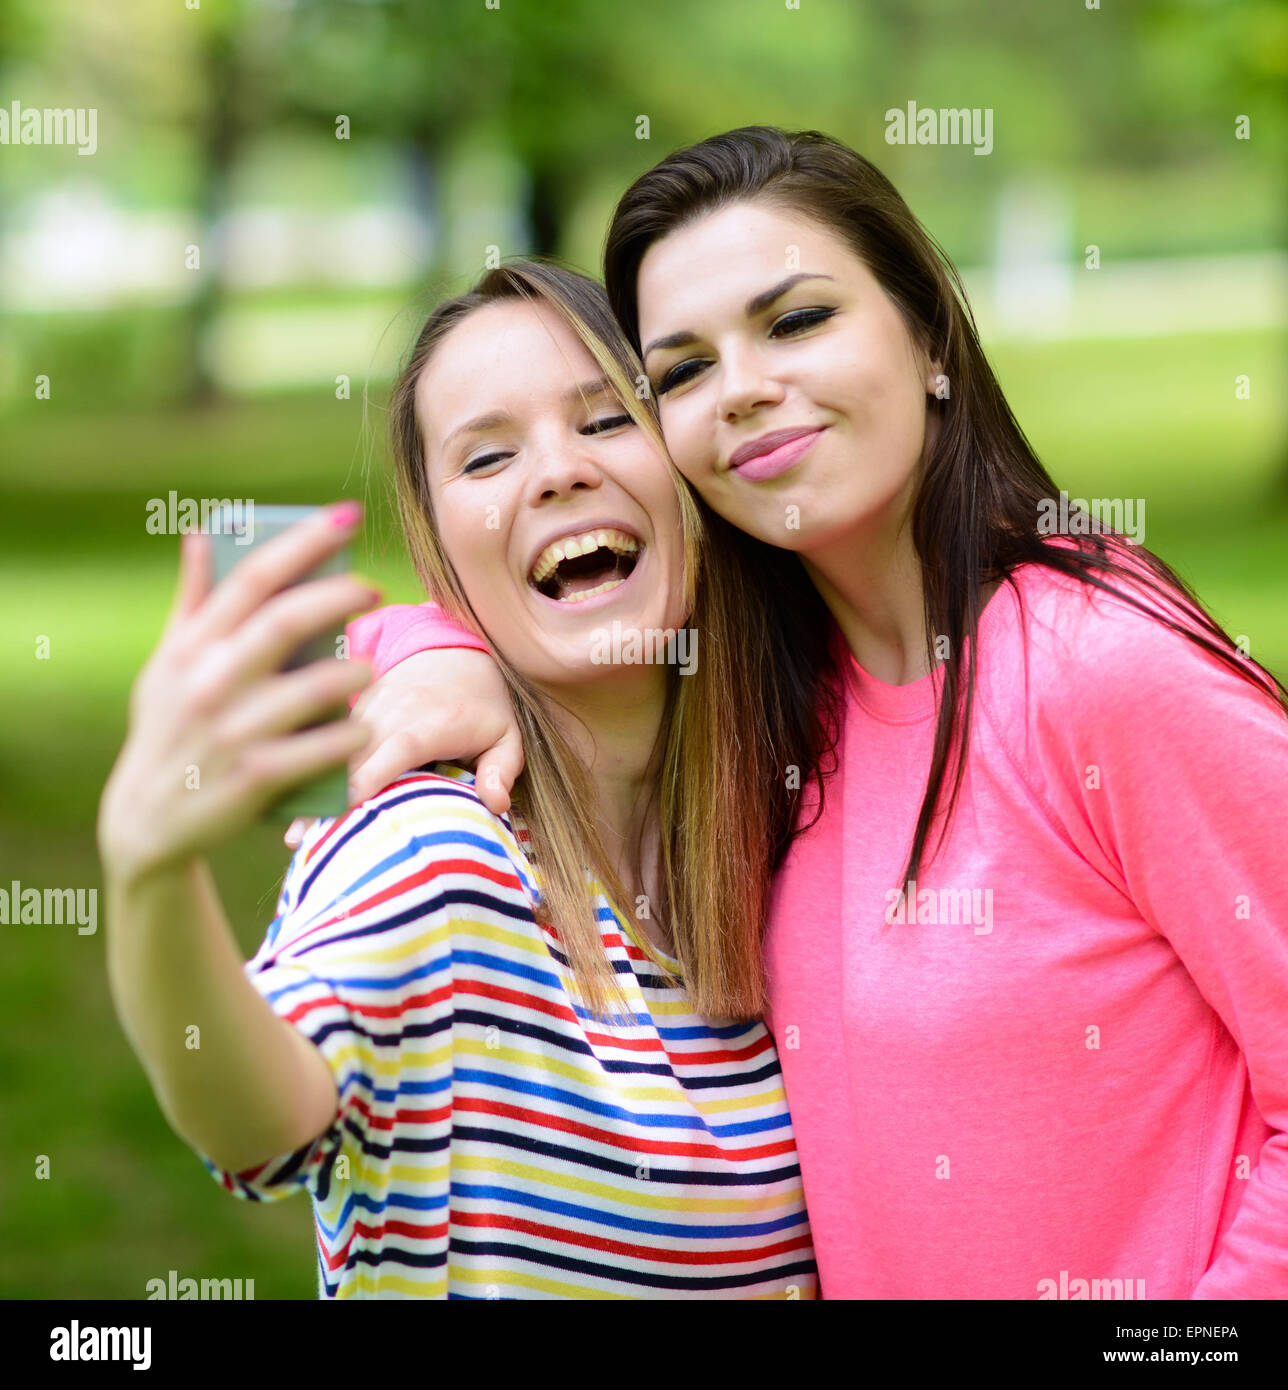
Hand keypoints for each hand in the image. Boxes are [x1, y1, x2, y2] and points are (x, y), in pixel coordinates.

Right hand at [98, 503, 380, 888]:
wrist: (147, 821)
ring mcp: (232, 732)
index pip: (250, 579)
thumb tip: (202, 531)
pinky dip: (351, 733)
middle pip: (284, 622)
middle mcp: (208, 684)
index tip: (347, 515)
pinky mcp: (255, 778)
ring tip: (367, 668)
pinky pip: (322, 747)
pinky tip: (362, 726)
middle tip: (372, 588)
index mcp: (190, 648)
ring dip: (354, 673)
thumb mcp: (167, 665)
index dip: (303, 542)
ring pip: (315, 688)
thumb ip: (193, 602)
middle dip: (337, 597)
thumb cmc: (169, 727)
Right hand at [283, 646, 523, 839]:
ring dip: (311, 786)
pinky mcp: (352, 712)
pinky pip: (328, 741)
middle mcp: (392, 712)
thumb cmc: (483, 706)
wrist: (455, 653)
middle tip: (301, 842)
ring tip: (292, 832)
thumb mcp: (507, 735)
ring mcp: (367, 709)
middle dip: (327, 796)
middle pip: (352, 756)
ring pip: (332, 749)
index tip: (342, 812)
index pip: (395, 750)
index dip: (366, 779)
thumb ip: (503, 769)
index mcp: (431, 722)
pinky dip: (312, 770)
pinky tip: (295, 803)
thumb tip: (495, 804)